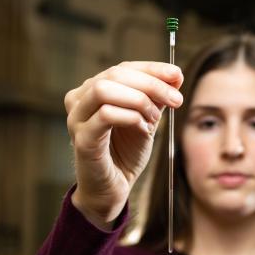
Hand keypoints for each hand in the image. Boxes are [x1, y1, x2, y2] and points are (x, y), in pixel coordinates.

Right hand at [64, 61, 183, 229]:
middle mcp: (80, 100)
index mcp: (93, 90)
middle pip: (114, 74)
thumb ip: (157, 98)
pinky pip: (105, 115)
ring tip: (154, 119)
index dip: (152, 69)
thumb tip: (176, 75)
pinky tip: (144, 128)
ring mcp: (77, 119)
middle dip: (151, 84)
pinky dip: (131, 117)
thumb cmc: (126, 152)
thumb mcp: (147, 118)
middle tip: (176, 100)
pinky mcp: (82, 139)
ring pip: (104, 89)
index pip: (123, 68)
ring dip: (138, 100)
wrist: (114, 187)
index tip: (177, 75)